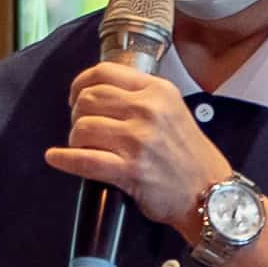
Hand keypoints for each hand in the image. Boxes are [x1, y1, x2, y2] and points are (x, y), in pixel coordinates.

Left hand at [49, 65, 230, 234]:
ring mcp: (139, 140)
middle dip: (77, 114)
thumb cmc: (189, 156)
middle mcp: (148, 110)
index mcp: (158, 90)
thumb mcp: (172, 110)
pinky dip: (64, 159)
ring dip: (75, 139)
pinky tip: (56, 158)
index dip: (80, 84)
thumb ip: (140, 96)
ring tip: (83, 147)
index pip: (103, 72)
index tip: (75, 96)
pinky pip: (85, 160)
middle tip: (82, 128)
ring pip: (82, 128)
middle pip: (88, 99)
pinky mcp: (131, 170)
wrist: (211, 194)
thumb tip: (98, 92)